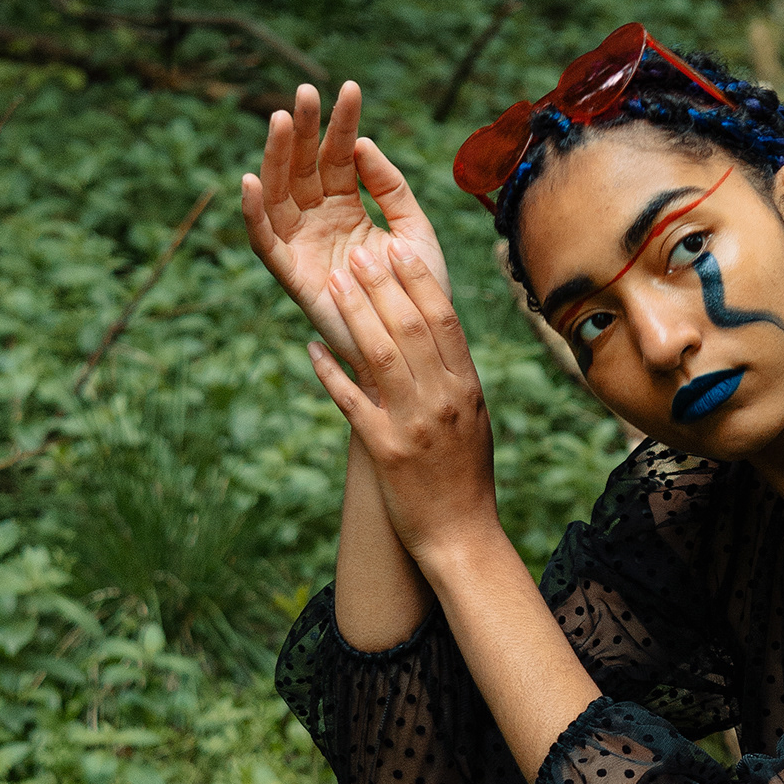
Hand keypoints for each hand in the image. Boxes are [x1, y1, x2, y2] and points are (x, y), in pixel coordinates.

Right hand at [241, 80, 449, 366]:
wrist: (413, 344)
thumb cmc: (417, 292)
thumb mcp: (415, 231)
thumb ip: (392, 189)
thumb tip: (362, 145)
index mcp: (349, 208)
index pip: (340, 156)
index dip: (342, 124)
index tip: (349, 88)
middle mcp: (320, 221)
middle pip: (305, 166)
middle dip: (304, 129)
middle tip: (305, 92)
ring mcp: (303, 244)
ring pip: (281, 192)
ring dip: (276, 156)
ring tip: (280, 119)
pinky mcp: (291, 273)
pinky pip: (265, 241)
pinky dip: (254, 213)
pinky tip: (253, 181)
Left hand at [311, 232, 498, 571]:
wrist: (460, 534)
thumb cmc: (466, 475)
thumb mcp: (472, 418)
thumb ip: (453, 375)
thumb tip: (435, 331)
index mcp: (467, 387)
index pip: (443, 320)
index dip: (418, 280)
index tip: (397, 249)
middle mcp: (442, 400)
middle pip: (409, 328)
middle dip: (381, 285)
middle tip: (358, 252)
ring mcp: (412, 424)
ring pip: (379, 355)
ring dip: (354, 314)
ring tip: (334, 283)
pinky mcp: (384, 450)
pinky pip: (351, 401)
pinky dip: (329, 372)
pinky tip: (311, 349)